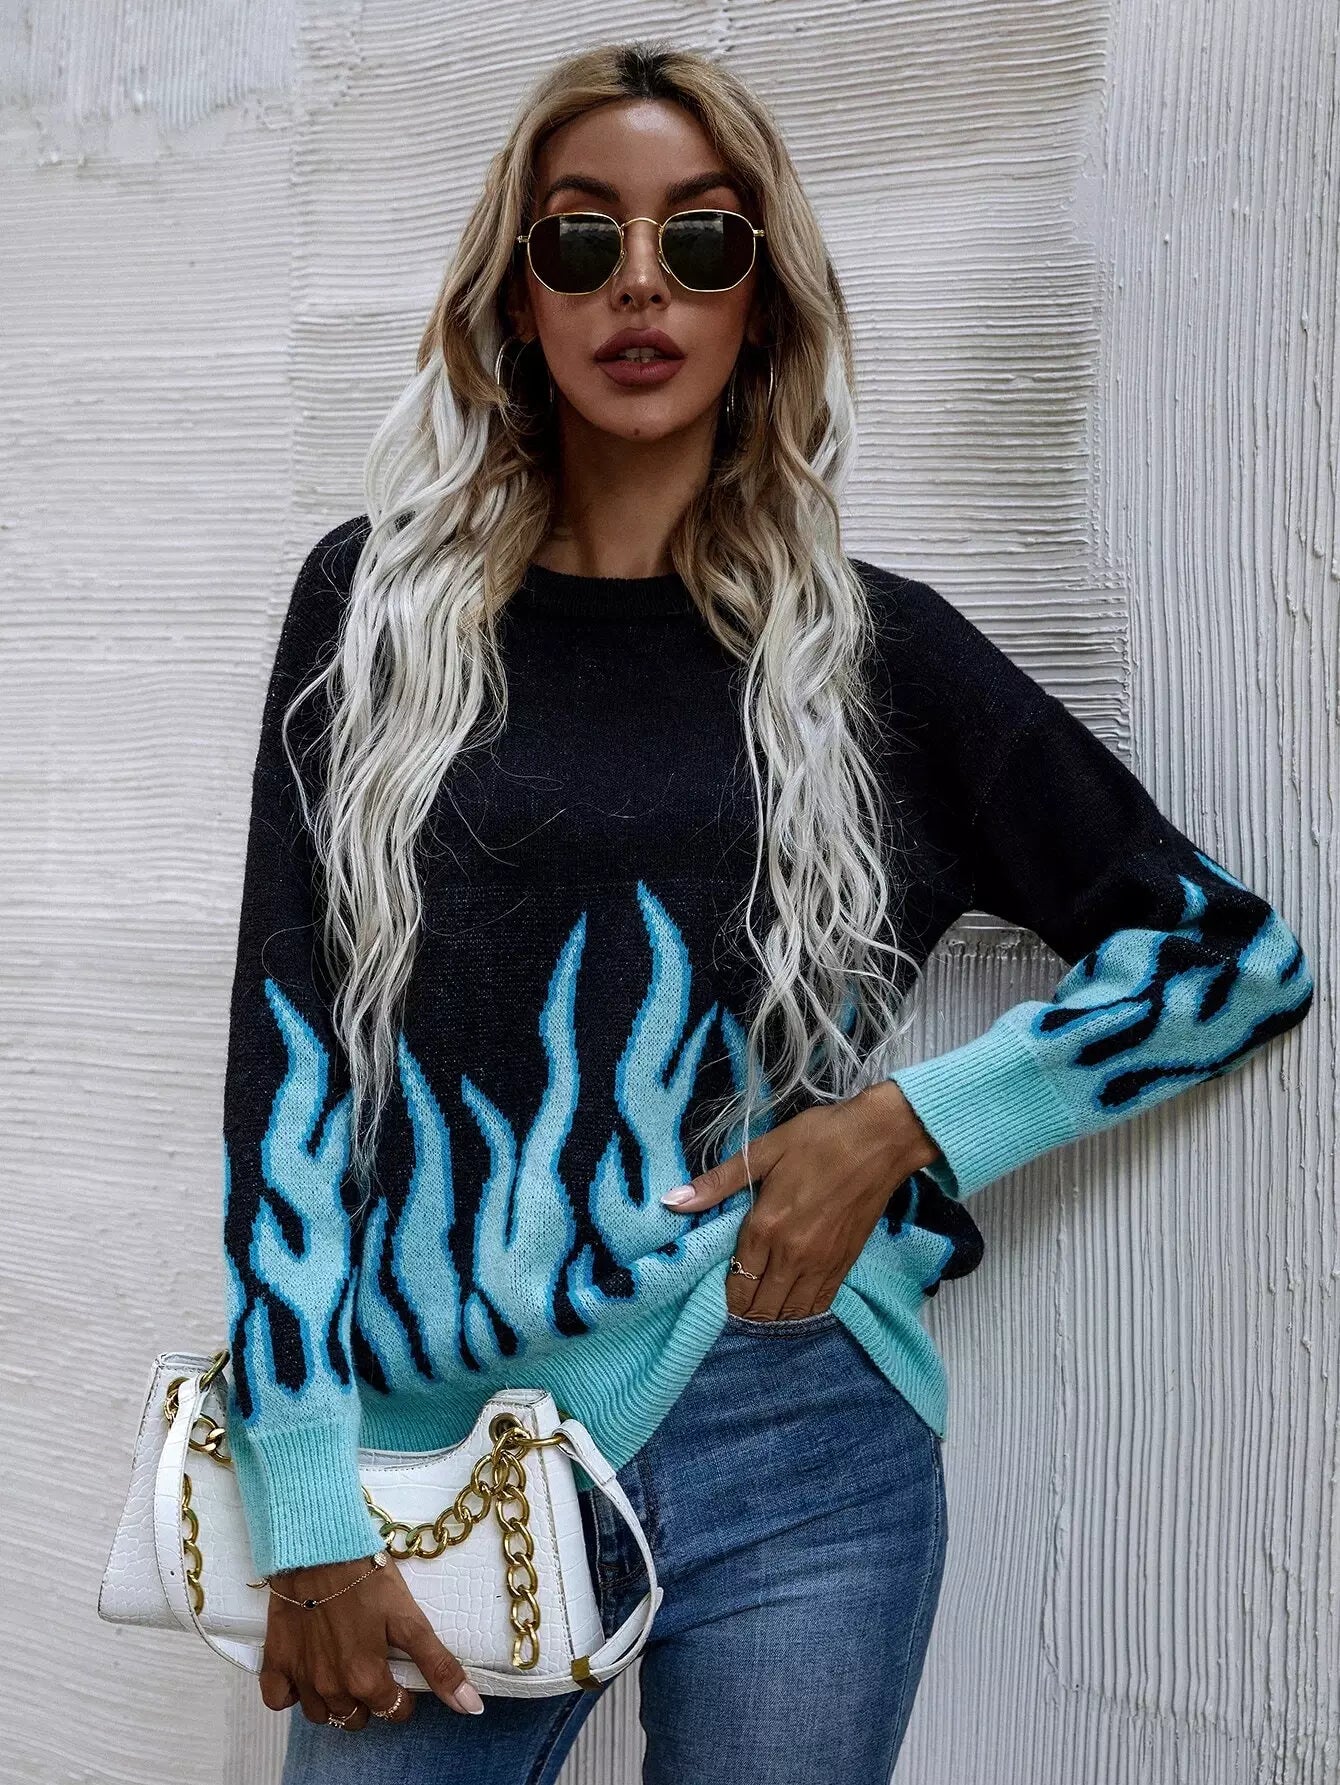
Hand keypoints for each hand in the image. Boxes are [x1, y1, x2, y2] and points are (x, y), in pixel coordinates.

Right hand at [258, 1550, 485, 1728]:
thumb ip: (438, 1666)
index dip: (402, 1694)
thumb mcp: (410, 1619)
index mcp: (367, 1679)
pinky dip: (291, 1694)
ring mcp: (301, 1678)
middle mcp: (332, 1688)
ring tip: (343, 1667)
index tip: (399, 1670)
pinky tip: (306, 1673)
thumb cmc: (366, 1577)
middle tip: (372, 1664)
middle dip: (369, 1700)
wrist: (318, 1547)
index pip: (394, 1711)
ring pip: (322, 1715)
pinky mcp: (275, 1662)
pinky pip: (278, 1700)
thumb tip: (471, 1707)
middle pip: (357, 1718)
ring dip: (335, 1700)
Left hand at [660, 1081, 941, 1320]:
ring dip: (772, 1314)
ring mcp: (823, 1264)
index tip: (719, 1288)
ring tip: (762, 1303)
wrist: (880, 1140)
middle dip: (745, 1309)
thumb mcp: (764, 1151)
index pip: (737, 1280)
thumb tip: (671, 1202)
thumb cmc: (819, 1138)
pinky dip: (802, 1310)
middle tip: (737, 1299)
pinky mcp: (846, 1264)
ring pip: (790, 1312)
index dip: (725, 1292)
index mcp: (767, 1226)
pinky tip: (793, 1302)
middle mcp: (793, 1254)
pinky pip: (819, 1304)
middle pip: (762, 1305)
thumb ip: (718, 1182)